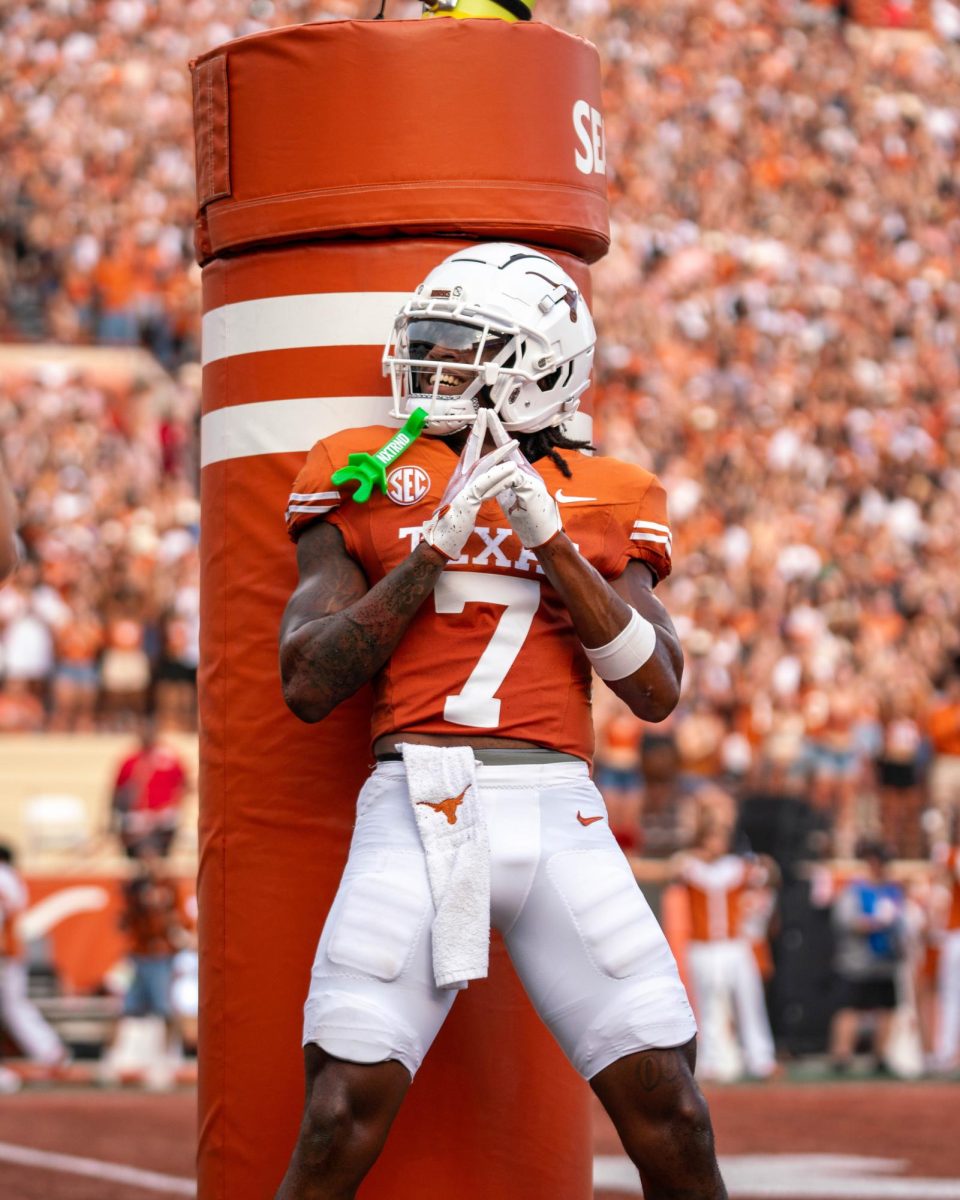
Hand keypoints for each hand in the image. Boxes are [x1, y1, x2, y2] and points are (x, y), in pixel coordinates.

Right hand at [423, 411, 519, 559]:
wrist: (439, 542)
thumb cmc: (451, 525)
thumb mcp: (462, 503)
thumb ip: (472, 491)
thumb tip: (482, 486)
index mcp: (458, 480)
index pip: (468, 453)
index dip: (474, 435)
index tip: (480, 420)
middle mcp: (458, 481)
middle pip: (471, 451)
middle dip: (479, 431)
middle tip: (486, 413)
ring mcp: (461, 489)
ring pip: (483, 466)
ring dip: (500, 454)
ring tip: (514, 444)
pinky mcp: (466, 500)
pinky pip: (485, 485)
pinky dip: (499, 476)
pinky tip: (511, 470)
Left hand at [484, 412, 561, 549]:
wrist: (542, 535)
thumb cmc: (528, 518)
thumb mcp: (510, 497)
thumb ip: (502, 484)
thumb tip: (492, 477)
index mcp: (518, 474)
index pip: (505, 452)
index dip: (496, 436)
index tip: (486, 420)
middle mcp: (526, 472)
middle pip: (510, 448)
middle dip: (498, 430)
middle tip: (488, 413)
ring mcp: (531, 479)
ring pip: (510, 461)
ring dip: (499, 447)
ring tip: (489, 431)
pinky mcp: (531, 489)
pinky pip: (513, 477)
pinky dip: (501, 476)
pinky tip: (493, 474)